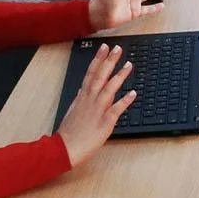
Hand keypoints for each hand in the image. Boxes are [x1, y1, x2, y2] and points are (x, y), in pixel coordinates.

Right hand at [58, 44, 136, 167]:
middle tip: (117, 48)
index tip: (104, 48)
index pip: (91, 73)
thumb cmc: (70, 131)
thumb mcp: (73, 110)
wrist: (65, 149)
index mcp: (83, 97)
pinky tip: (133, 93)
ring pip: (109, 89)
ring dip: (119, 76)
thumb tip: (83, 89)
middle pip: (100, 77)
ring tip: (129, 65)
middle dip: (109, 61)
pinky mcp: (104, 122)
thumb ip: (80, 98)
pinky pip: (116, 110)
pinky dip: (124, 101)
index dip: (98, 59)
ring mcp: (97, 110)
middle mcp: (90, 100)